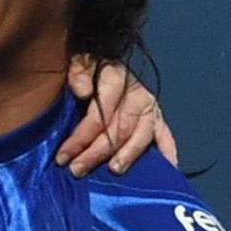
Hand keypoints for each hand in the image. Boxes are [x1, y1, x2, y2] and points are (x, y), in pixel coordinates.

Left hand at [57, 57, 178, 177]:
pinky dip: (168, 152)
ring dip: (128, 155)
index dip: (81, 138)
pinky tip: (167, 167)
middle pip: (119, 129)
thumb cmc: (90, 67)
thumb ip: (78, 74)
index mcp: (116, 79)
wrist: (106, 60)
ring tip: (114, 170)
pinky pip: (165, 136)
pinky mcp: (158, 118)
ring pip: (141, 135)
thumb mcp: (78, 63)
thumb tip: (83, 91)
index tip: (63, 156)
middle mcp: (136, 94)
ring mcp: (149, 107)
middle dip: (96, 153)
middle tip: (77, 170)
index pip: (99, 115)